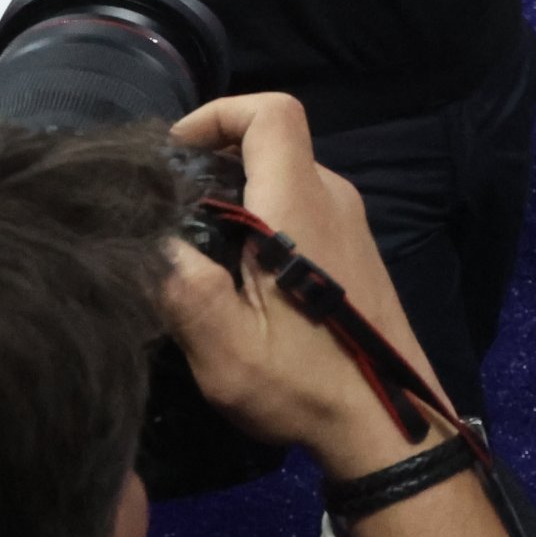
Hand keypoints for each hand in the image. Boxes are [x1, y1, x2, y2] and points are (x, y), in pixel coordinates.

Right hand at [158, 92, 443, 482]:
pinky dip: (261, 218)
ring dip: (236, 195)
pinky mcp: (353, 250)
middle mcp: (331, 199)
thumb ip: (181, 286)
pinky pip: (300, 207)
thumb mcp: (226, 348)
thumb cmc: (308, 384)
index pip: (272, 113)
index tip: (172, 151)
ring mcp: (348, 223)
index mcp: (301, 205)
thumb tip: (146, 238)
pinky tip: (233, 274)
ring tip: (191, 247)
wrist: (389, 423)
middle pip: (271, 143)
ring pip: (284, 178)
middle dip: (214, 161)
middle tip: (165, 209)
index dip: (218, 113)